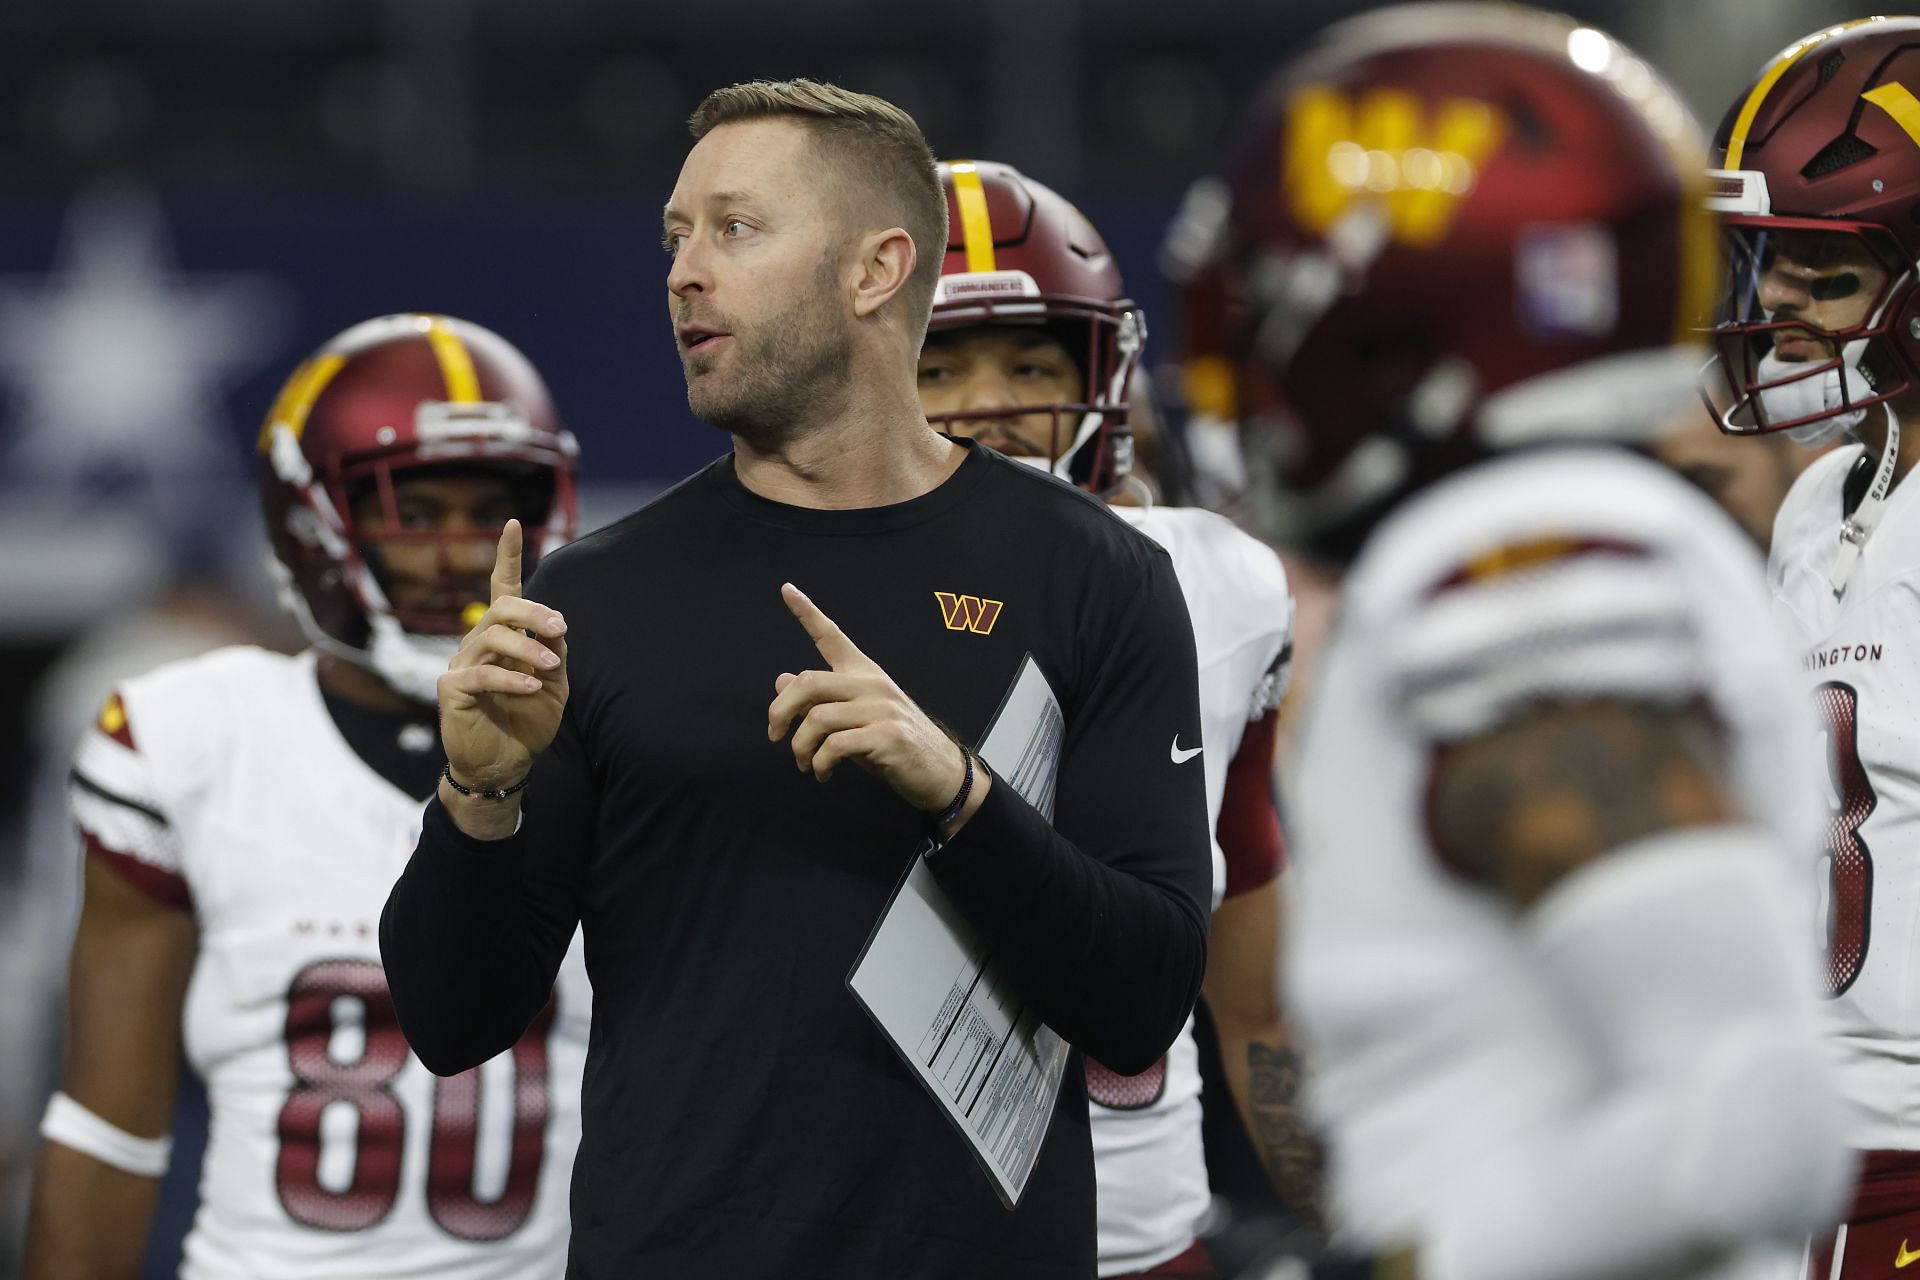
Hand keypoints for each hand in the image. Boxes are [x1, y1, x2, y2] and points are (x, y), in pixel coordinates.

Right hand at [437, 520, 569, 803]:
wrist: (505, 765)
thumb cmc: (527, 722)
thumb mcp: (553, 685)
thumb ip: (554, 654)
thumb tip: (555, 626)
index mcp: (503, 637)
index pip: (503, 589)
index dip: (507, 556)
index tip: (514, 523)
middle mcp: (477, 643)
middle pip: (501, 608)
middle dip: (533, 613)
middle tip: (560, 630)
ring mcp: (461, 663)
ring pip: (491, 636)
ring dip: (526, 647)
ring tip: (549, 665)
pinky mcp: (452, 689)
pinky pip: (481, 673)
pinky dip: (509, 678)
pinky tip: (530, 687)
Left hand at [767, 583, 977, 817]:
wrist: (939, 771)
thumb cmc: (892, 744)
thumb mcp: (854, 719)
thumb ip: (821, 701)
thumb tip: (781, 681)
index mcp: (864, 674)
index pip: (832, 636)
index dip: (807, 613)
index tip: (786, 589)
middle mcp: (872, 684)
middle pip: (808, 682)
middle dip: (780, 711)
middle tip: (774, 735)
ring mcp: (881, 709)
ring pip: (817, 718)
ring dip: (800, 747)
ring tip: (804, 764)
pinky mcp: (887, 736)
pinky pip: (836, 745)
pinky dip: (820, 762)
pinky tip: (822, 773)